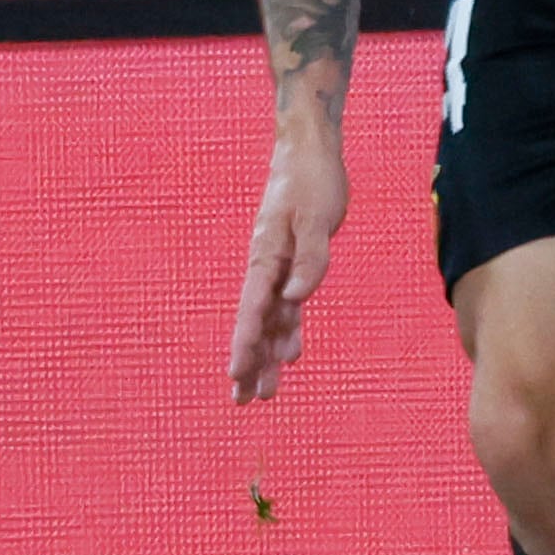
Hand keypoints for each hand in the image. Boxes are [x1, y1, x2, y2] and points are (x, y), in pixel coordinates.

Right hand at [228, 127, 346, 402]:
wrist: (309, 152)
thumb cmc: (312, 181)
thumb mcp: (317, 216)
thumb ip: (310, 258)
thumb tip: (296, 297)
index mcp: (266, 259)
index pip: (253, 309)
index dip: (245, 343)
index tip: (236, 374)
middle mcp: (267, 268)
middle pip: (255, 324)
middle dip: (250, 363)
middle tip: (243, 402)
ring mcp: (279, 267)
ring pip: (270, 320)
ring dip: (267, 355)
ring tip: (263, 393)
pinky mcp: (295, 262)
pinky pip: (287, 304)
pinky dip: (286, 329)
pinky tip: (287, 353)